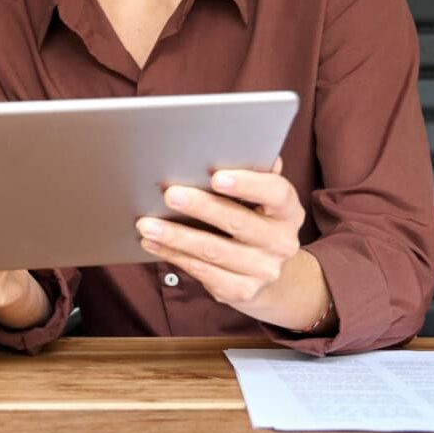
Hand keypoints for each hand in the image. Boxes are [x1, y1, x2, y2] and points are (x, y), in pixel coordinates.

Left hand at [135, 158, 327, 329]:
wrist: (271, 275)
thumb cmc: (254, 219)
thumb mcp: (258, 197)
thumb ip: (248, 172)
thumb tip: (230, 141)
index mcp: (287, 210)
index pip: (276, 193)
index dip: (248, 184)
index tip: (217, 176)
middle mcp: (281, 242)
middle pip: (238, 222)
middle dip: (200, 206)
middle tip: (169, 194)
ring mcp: (264, 270)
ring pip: (213, 251)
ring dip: (175, 236)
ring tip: (146, 222)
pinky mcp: (242, 291)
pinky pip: (203, 272)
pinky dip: (173, 255)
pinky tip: (152, 242)